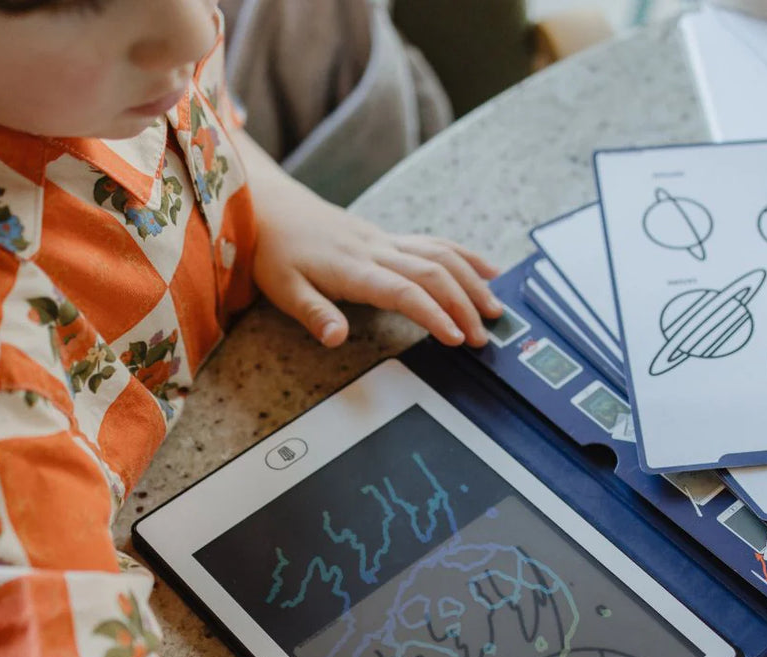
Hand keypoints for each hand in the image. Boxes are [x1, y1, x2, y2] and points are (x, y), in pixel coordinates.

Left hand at [249, 172, 502, 348]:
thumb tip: (336, 339)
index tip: (456, 337)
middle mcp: (378, 251)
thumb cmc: (276, 250)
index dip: (434, 314)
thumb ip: (314, 314)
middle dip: (464, 306)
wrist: (271, 206)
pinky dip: (466, 257)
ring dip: (472, 282)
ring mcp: (387, 241)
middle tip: (482, 337)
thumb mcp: (283, 289)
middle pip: (433, 274)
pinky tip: (488, 271)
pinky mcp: (390, 238)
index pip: (404, 292)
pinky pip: (436, 244)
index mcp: (354, 268)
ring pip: (442, 255)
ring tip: (495, 310)